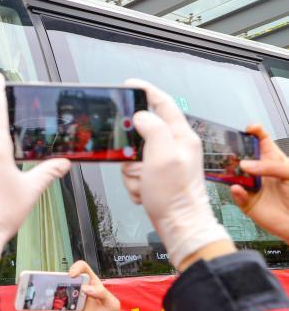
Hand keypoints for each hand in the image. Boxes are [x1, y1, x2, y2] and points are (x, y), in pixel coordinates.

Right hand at [48, 261, 117, 310]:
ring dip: (52, 295)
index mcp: (91, 283)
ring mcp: (70, 299)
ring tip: (51, 301)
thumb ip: (102, 294)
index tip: (72, 275)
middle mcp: (79, 288)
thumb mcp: (111, 304)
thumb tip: (85, 288)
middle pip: (66, 278)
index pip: (83, 268)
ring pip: (57, 292)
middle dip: (58, 280)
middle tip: (56, 287)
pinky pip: (55, 308)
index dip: (76, 268)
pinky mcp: (64, 310)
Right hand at [120, 79, 232, 270]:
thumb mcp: (162, 156)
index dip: (146, 91)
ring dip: (133, 172)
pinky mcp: (158, 177)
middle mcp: (176, 147)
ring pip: (134, 156)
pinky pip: (135, 173)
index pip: (163, 104)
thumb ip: (152, 129)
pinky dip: (135, 183)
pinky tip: (146, 191)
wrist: (179, 226)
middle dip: (131, 151)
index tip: (129, 84)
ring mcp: (166, 162)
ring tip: (145, 184)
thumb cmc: (176, 196)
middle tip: (136, 163)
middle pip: (141, 133)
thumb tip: (140, 116)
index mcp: (182, 136)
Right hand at [230, 124, 288, 241]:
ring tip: (230, 170)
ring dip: (231, 172)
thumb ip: (271, 167)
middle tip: (230, 151)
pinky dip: (235, 192)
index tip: (249, 129)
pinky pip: (236, 194)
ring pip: (236, 175)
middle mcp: (261, 172)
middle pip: (244, 156)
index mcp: (274, 161)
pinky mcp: (247, 202)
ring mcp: (253, 186)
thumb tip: (247, 164)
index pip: (263, 142)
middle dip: (235, 152)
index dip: (255, 132)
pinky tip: (238, 189)